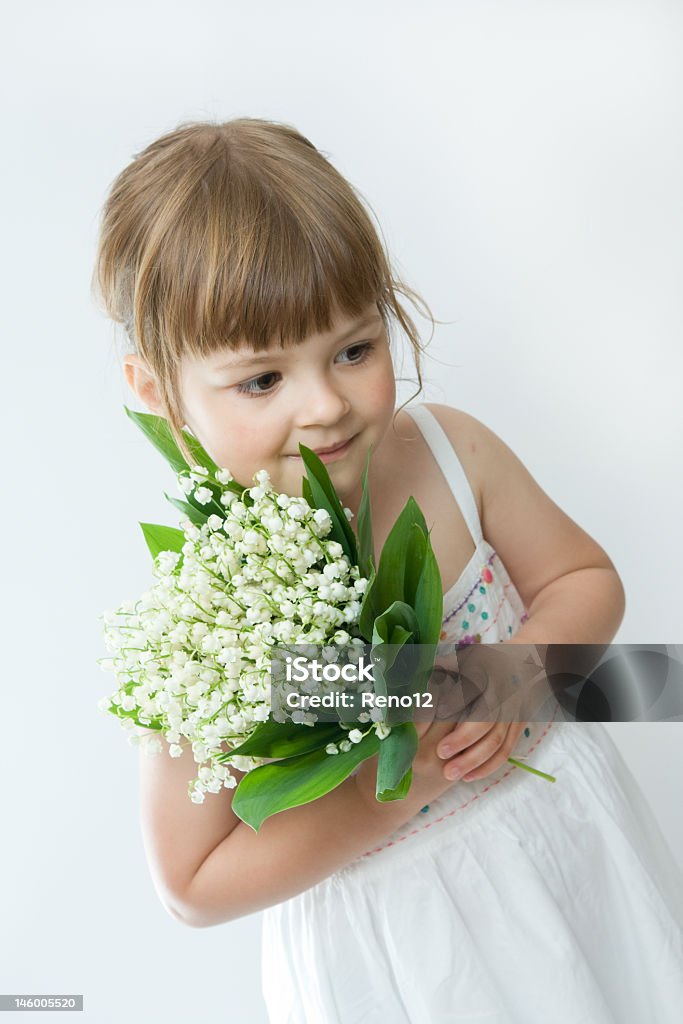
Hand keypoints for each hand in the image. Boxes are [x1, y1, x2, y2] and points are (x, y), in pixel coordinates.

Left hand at [428, 643, 551, 781]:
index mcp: (488, 671)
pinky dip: (488, 766)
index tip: (437, 713)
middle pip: (485, 719)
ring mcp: (513, 712)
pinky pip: (505, 751)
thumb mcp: (465, 656)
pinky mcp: (518, 727)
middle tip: (440, 752)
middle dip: (463, 738)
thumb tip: (415, 672)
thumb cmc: (484, 662)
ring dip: (473, 760)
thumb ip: (442, 665)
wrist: (524, 664)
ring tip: (450, 773)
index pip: (472, 686)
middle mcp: (503, 692)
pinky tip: (469, 777)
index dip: (455, 700)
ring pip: (496, 740)